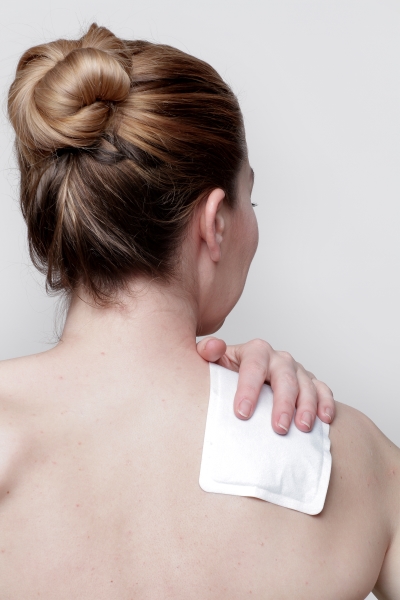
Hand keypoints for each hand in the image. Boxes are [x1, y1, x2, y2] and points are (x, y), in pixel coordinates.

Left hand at [196, 337, 334, 433]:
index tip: (242, 413)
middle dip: (283, 403)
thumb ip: (208, 352)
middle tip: (279, 428)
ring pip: (306, 384)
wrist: (240, 376)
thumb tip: (212, 347)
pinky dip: (325, 403)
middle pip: (284, 377)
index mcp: (254, 351)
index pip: (253, 367)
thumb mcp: (213, 363)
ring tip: (303, 428)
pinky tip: (324, 419)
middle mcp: (278, 358)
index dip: (249, 389)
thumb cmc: (226, 374)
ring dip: (307, 406)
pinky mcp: (309, 383)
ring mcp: (296, 370)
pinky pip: (322, 390)